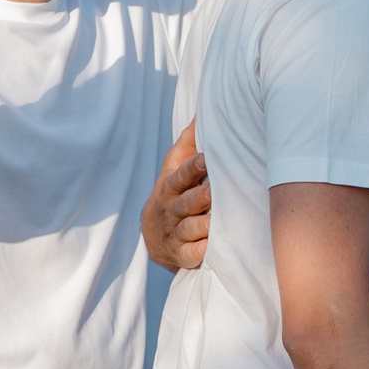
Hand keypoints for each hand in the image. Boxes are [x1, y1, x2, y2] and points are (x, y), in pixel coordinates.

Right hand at [141, 121, 208, 271]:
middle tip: (213, 191)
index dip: (192, 167)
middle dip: (199, 197)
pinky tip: (210, 249)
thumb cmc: (173, 193)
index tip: (206, 158)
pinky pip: (189, 255)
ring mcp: (175, 233)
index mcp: (171, 187)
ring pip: (188, 229)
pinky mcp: (181, 254)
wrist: (153, 235)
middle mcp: (172, 210)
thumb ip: (188, 143)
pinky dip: (198, 253)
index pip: (180, 176)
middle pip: (185, 203)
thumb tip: (201, 112)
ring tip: (215, 221)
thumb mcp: (173, 168)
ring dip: (201, 226)